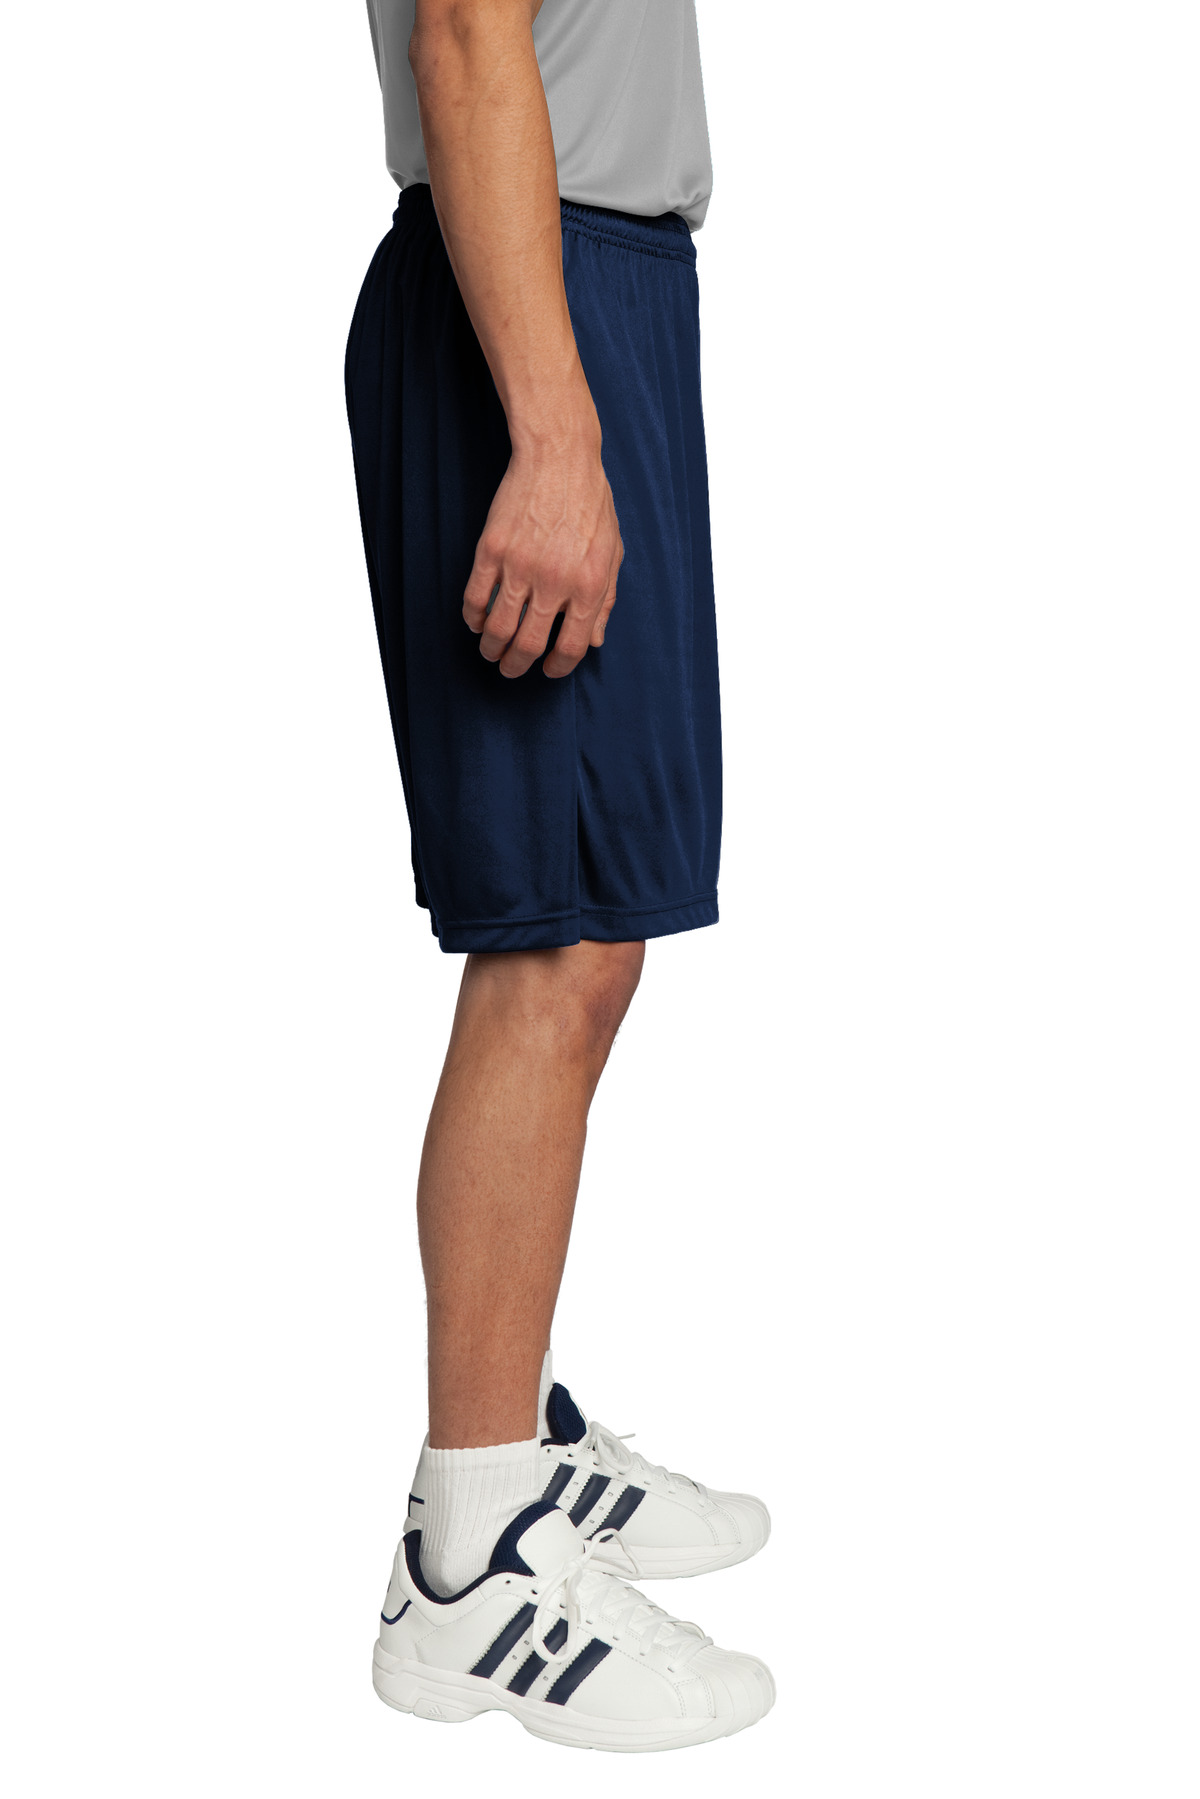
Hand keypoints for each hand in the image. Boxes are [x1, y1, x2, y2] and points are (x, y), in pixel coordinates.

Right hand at [462, 424, 622, 678]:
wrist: (559, 457)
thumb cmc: (591, 503)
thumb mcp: (611, 552)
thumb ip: (604, 599)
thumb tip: (594, 640)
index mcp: (587, 585)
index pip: (571, 647)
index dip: (558, 667)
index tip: (548, 669)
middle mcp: (554, 581)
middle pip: (528, 645)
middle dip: (516, 666)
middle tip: (511, 669)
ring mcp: (519, 565)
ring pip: (497, 629)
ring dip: (491, 649)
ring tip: (490, 652)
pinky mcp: (491, 549)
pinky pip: (474, 598)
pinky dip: (473, 618)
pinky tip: (477, 622)